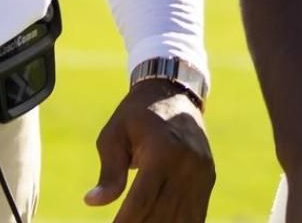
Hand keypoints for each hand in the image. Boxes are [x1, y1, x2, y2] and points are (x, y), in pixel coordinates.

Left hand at [85, 79, 214, 220]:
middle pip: (163, 214)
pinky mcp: (209, 178)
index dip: (126, 222)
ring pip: (181, 218)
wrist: (174, 92)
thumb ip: (108, 171)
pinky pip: (196, 213)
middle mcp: (187, 164)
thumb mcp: (115, 134)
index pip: (142, 200)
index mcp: (162, 151)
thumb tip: (92, 202)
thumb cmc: (136, 114)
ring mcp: (202, 172)